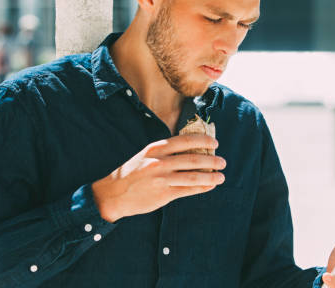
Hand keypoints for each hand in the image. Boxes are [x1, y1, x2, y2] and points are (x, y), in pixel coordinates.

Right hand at [91, 134, 225, 222]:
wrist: (112, 194)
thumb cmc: (131, 173)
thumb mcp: (145, 155)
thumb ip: (165, 152)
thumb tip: (190, 151)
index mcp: (155, 149)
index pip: (184, 141)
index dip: (203, 141)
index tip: (215, 142)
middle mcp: (160, 162)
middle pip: (193, 159)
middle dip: (212, 160)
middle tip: (223, 161)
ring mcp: (162, 179)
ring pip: (194, 176)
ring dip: (211, 176)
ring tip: (221, 176)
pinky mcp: (163, 194)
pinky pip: (188, 190)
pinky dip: (201, 188)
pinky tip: (209, 186)